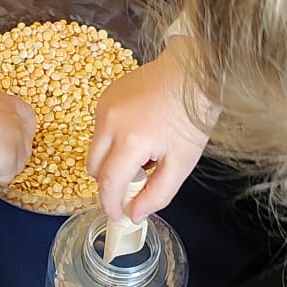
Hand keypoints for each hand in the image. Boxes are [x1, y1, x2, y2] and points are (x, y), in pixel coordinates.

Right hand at [0, 84, 35, 188]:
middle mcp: (14, 117)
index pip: (27, 115)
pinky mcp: (10, 157)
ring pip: (18, 162)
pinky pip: (6, 176)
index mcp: (2, 100)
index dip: (18, 131)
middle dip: (9, 153)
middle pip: (25, 143)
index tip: (6, 140)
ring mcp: (16, 137)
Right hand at [88, 41, 212, 221]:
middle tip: (139, 179)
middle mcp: (110, 122)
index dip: (110, 204)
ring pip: (95, 148)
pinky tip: (140, 131)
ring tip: (145, 151)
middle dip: (110, 181)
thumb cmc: (192, 116)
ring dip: (112, 158)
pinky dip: (114, 138)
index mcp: (131, 141)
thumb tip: (134, 214)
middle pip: (93, 168)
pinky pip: (100, 128)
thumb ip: (158, 194)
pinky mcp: (105, 96)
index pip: (108, 183)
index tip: (118, 215)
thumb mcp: (183, 162)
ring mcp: (105, 106)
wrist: (193, 72)